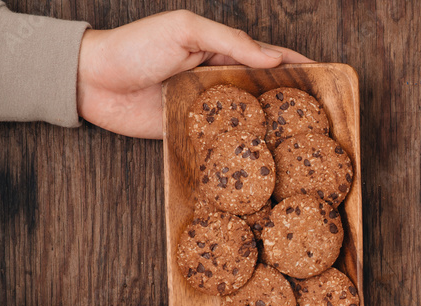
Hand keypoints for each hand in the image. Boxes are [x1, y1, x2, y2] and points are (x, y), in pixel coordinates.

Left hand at [77, 10, 312, 138]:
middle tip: (325, 121)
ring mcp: (209, 111)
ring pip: (250, 122)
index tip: (329, 80)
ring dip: (274, 132)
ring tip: (305, 146)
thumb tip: (274, 59)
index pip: (270, 59)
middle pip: (266, 94)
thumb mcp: (184, 30)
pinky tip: (265, 161)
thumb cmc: (136, 47)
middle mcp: (221, 82)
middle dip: (295, 105)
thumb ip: (230, 42)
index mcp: (223, 52)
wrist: (91, 82)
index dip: (299, 69)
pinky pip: (224, 144)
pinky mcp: (194, 136)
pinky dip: (244, 151)